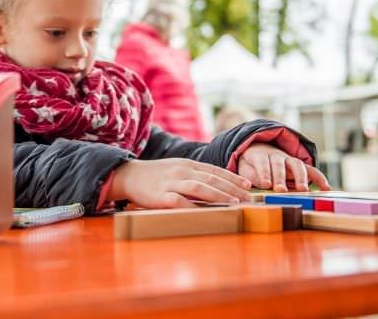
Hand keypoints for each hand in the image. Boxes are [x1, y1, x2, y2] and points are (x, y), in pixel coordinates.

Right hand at [107, 158, 251, 208]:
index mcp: (186, 164)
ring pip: (199, 188)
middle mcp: (181, 171)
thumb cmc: (156, 175)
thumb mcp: (176, 168)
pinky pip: (179, 201)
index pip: (214, 170)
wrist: (130, 175)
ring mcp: (171, 183)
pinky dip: (194, 207)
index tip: (248, 184)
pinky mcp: (160, 196)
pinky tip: (206, 212)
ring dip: (218, 195)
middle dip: (232, 188)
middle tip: (248, 197)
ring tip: (234, 203)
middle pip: (211, 179)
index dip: (232, 177)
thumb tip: (217, 184)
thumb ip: (194, 174)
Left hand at [237, 143, 330, 191]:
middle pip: (279, 164)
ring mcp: (289, 159)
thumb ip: (252, 176)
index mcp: (259, 155)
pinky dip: (319, 178)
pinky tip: (326, 188)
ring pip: (296, 164)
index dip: (264, 173)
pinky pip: (311, 170)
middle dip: (280, 177)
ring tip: (303, 190)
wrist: (259, 149)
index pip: (262, 162)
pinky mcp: (299, 166)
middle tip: (281, 190)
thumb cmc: (251, 164)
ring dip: (300, 177)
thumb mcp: (245, 168)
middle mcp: (275, 155)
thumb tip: (260, 185)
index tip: (266, 184)